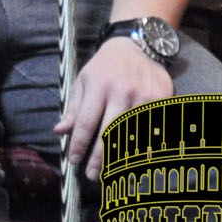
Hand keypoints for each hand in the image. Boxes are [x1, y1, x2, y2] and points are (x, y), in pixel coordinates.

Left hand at [56, 35, 172, 178]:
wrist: (136, 46)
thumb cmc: (105, 67)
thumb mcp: (83, 80)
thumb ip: (74, 107)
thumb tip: (59, 131)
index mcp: (98, 86)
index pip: (86, 121)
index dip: (79, 143)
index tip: (74, 160)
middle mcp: (121, 92)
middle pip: (109, 132)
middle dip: (99, 157)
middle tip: (92, 175)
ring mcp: (144, 97)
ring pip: (132, 134)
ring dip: (122, 158)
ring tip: (112, 173)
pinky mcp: (162, 100)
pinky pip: (153, 130)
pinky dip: (145, 148)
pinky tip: (137, 162)